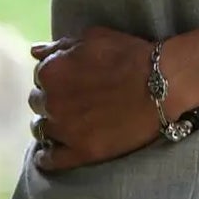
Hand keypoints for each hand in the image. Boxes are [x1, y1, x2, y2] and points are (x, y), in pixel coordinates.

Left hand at [30, 28, 162, 173]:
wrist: (164, 82)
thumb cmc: (131, 55)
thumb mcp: (92, 38)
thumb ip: (59, 47)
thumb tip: (35, 52)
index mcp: (51, 71)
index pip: (40, 78)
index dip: (55, 79)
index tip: (69, 82)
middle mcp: (51, 101)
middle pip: (38, 104)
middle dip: (52, 101)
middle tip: (73, 101)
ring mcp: (65, 129)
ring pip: (42, 131)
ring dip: (51, 126)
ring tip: (68, 125)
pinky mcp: (82, 151)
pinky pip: (51, 160)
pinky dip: (47, 158)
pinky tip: (48, 155)